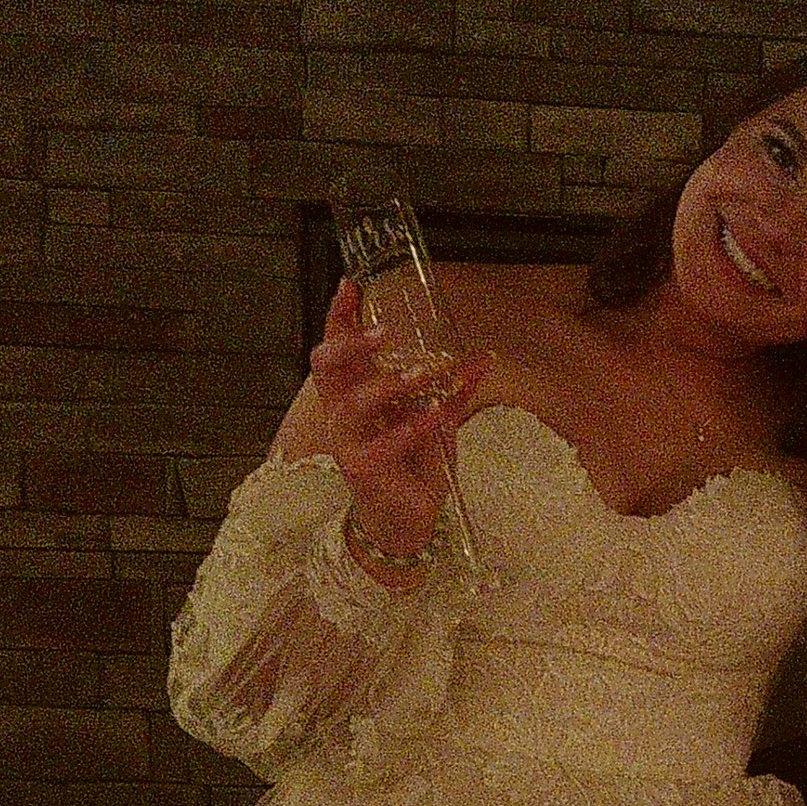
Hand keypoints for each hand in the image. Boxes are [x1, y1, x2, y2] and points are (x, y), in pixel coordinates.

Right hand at [308, 279, 487, 563]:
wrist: (408, 520)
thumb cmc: (414, 465)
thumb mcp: (435, 420)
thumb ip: (450, 390)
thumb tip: (480, 359)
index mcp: (355, 393)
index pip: (337, 347)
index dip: (339, 316)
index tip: (351, 285)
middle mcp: (343, 413)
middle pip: (325, 364)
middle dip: (349, 341)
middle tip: (384, 331)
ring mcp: (349, 441)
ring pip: (353, 402)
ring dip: (389, 383)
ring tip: (423, 374)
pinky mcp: (364, 468)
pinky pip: (386, 441)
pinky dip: (414, 426)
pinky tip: (436, 416)